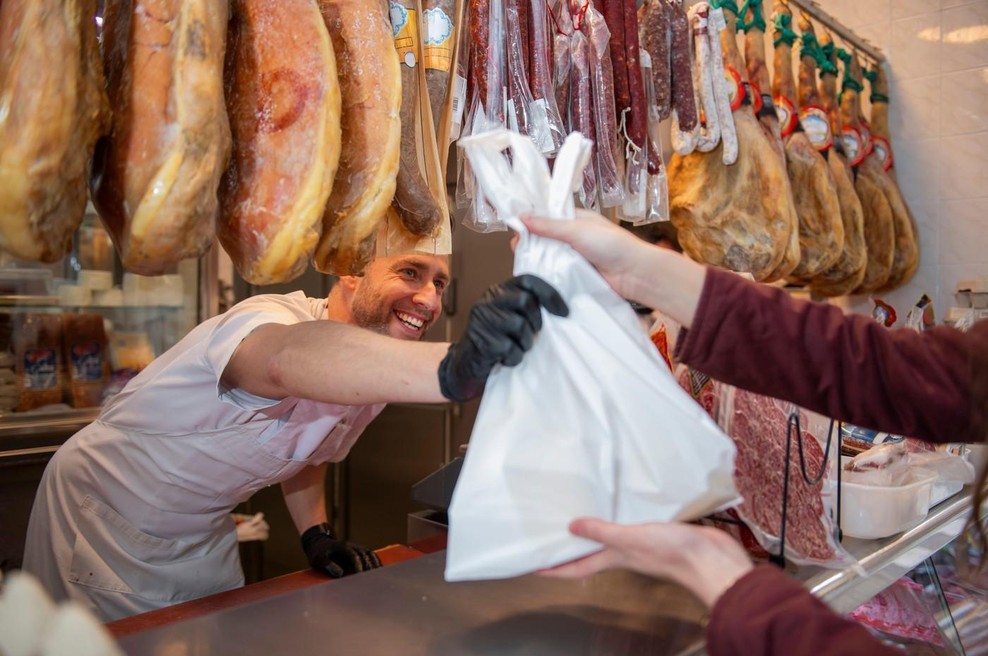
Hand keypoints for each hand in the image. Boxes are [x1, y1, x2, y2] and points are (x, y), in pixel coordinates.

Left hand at [301, 523, 380, 577]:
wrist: (318, 542)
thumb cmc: (317, 552)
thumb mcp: (319, 559)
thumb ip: (328, 565)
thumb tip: (340, 574)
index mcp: (342, 547)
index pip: (353, 556)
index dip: (358, 565)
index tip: (360, 575)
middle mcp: (351, 546)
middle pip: (365, 554)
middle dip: (370, 566)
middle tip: (373, 578)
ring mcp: (355, 547)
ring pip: (369, 553)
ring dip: (375, 563)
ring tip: (380, 574)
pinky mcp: (357, 550)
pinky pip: (369, 554)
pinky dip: (375, 560)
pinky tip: (379, 568)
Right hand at [438, 274, 567, 401]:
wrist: (465, 365)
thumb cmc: (494, 341)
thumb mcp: (508, 317)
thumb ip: (526, 308)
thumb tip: (562, 310)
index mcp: (498, 291)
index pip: (528, 280)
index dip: (549, 294)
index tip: (564, 312)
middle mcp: (488, 301)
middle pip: (525, 301)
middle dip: (536, 322)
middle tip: (534, 335)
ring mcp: (482, 320)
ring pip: (520, 325)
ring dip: (526, 343)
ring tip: (517, 348)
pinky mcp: (482, 341)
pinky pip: (511, 348)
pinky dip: (514, 357)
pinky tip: (506, 359)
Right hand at [520, 211, 706, 328]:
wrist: (634, 273)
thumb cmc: (612, 245)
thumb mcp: (576, 229)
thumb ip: (548, 226)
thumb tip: (522, 217)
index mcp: (576, 219)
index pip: (547, 217)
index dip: (530, 222)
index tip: (514, 229)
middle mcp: (574, 237)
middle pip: (545, 239)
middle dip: (532, 244)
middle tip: (518, 250)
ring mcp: (576, 257)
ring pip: (550, 257)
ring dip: (539, 261)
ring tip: (524, 265)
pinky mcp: (577, 275)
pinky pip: (558, 274)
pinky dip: (549, 275)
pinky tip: (538, 278)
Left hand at [539, 518, 753, 607]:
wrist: (712, 558)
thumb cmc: (673, 553)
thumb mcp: (631, 539)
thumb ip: (602, 533)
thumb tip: (570, 527)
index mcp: (615, 558)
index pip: (577, 567)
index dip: (555, 568)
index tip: (534, 566)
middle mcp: (626, 553)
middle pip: (591, 552)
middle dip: (572, 546)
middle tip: (552, 532)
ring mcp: (643, 542)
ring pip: (612, 536)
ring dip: (597, 527)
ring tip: (579, 510)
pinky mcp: (660, 530)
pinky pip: (634, 522)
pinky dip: (624, 514)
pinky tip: (621, 500)